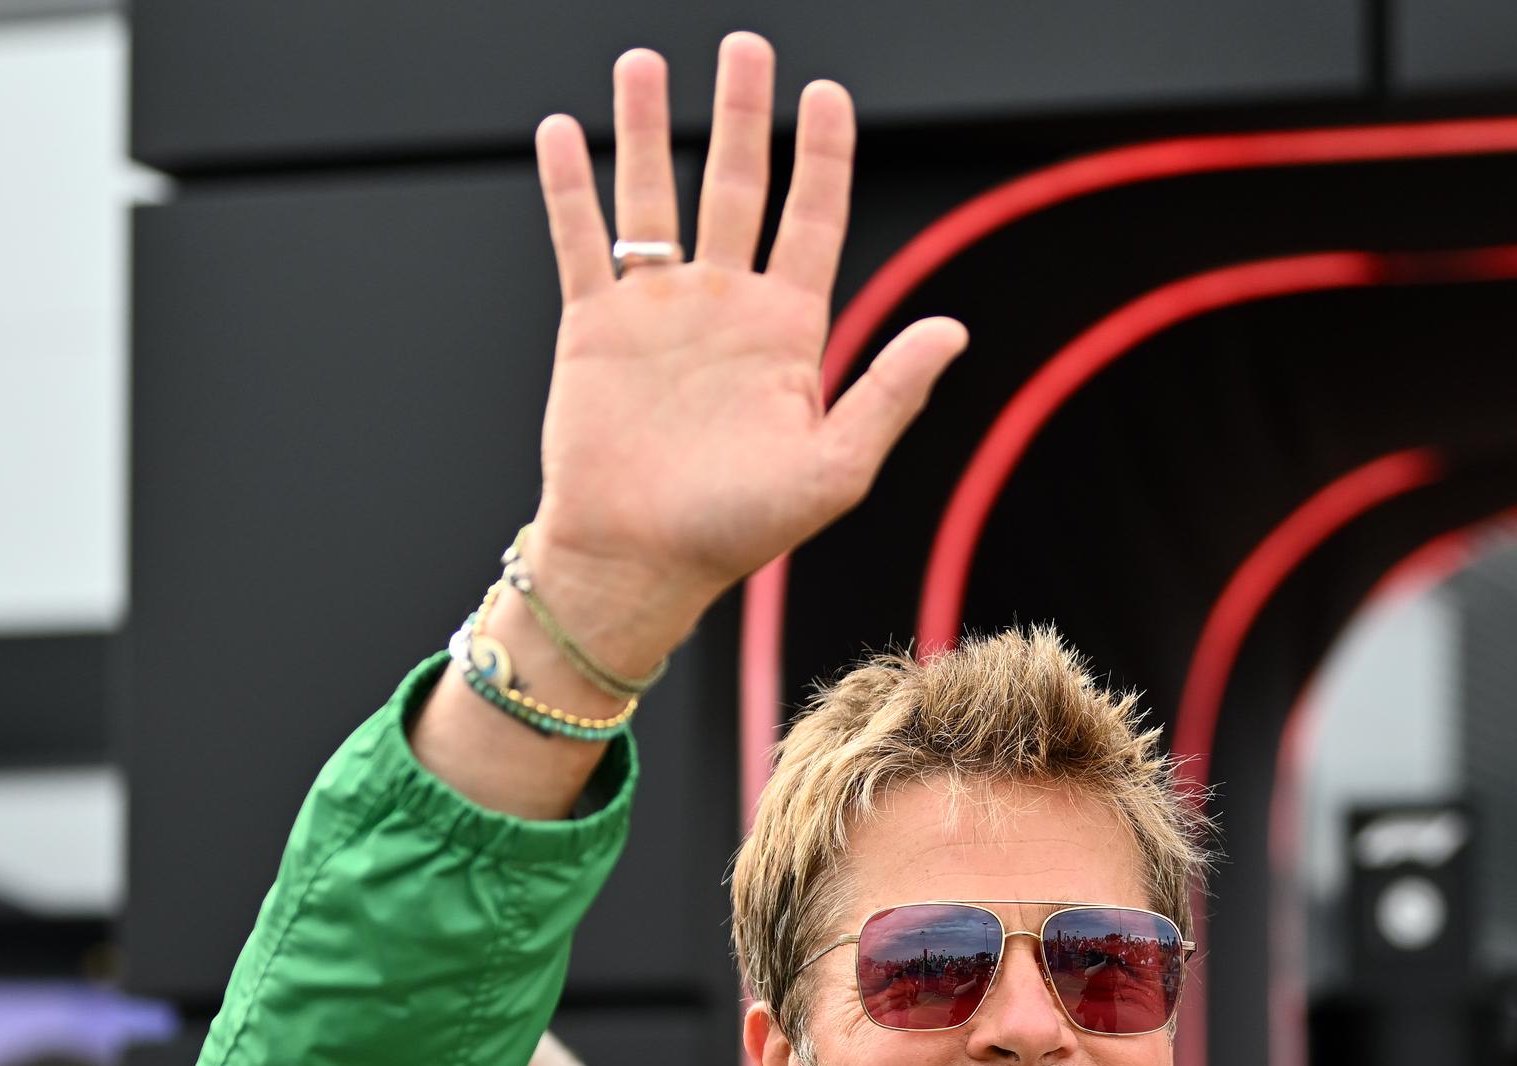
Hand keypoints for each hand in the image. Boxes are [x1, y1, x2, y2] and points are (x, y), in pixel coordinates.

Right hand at [526, 36, 966, 617]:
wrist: (642, 563)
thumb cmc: (741, 530)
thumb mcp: (836, 467)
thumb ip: (890, 392)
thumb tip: (954, 328)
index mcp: (787, 331)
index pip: (814, 221)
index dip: (822, 158)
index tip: (826, 97)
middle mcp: (724, 306)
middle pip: (738, 186)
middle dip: (744, 116)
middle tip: (748, 47)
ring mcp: (657, 310)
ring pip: (655, 196)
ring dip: (648, 129)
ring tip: (646, 60)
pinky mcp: (593, 326)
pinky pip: (581, 241)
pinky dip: (571, 186)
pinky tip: (562, 132)